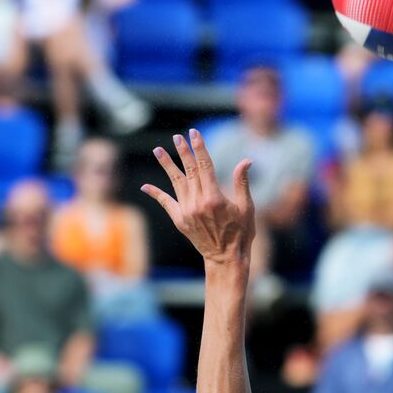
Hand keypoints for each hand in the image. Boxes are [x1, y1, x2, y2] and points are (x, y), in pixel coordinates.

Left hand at [141, 129, 255, 265]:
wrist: (226, 258)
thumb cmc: (241, 233)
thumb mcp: (246, 207)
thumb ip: (242, 182)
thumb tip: (246, 161)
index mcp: (215, 198)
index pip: (205, 166)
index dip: (199, 148)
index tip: (194, 134)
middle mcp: (198, 203)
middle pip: (189, 171)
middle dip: (183, 152)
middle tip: (177, 138)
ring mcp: (187, 212)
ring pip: (175, 183)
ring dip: (167, 165)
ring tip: (158, 150)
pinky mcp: (180, 220)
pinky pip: (166, 203)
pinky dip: (156, 194)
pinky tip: (145, 186)